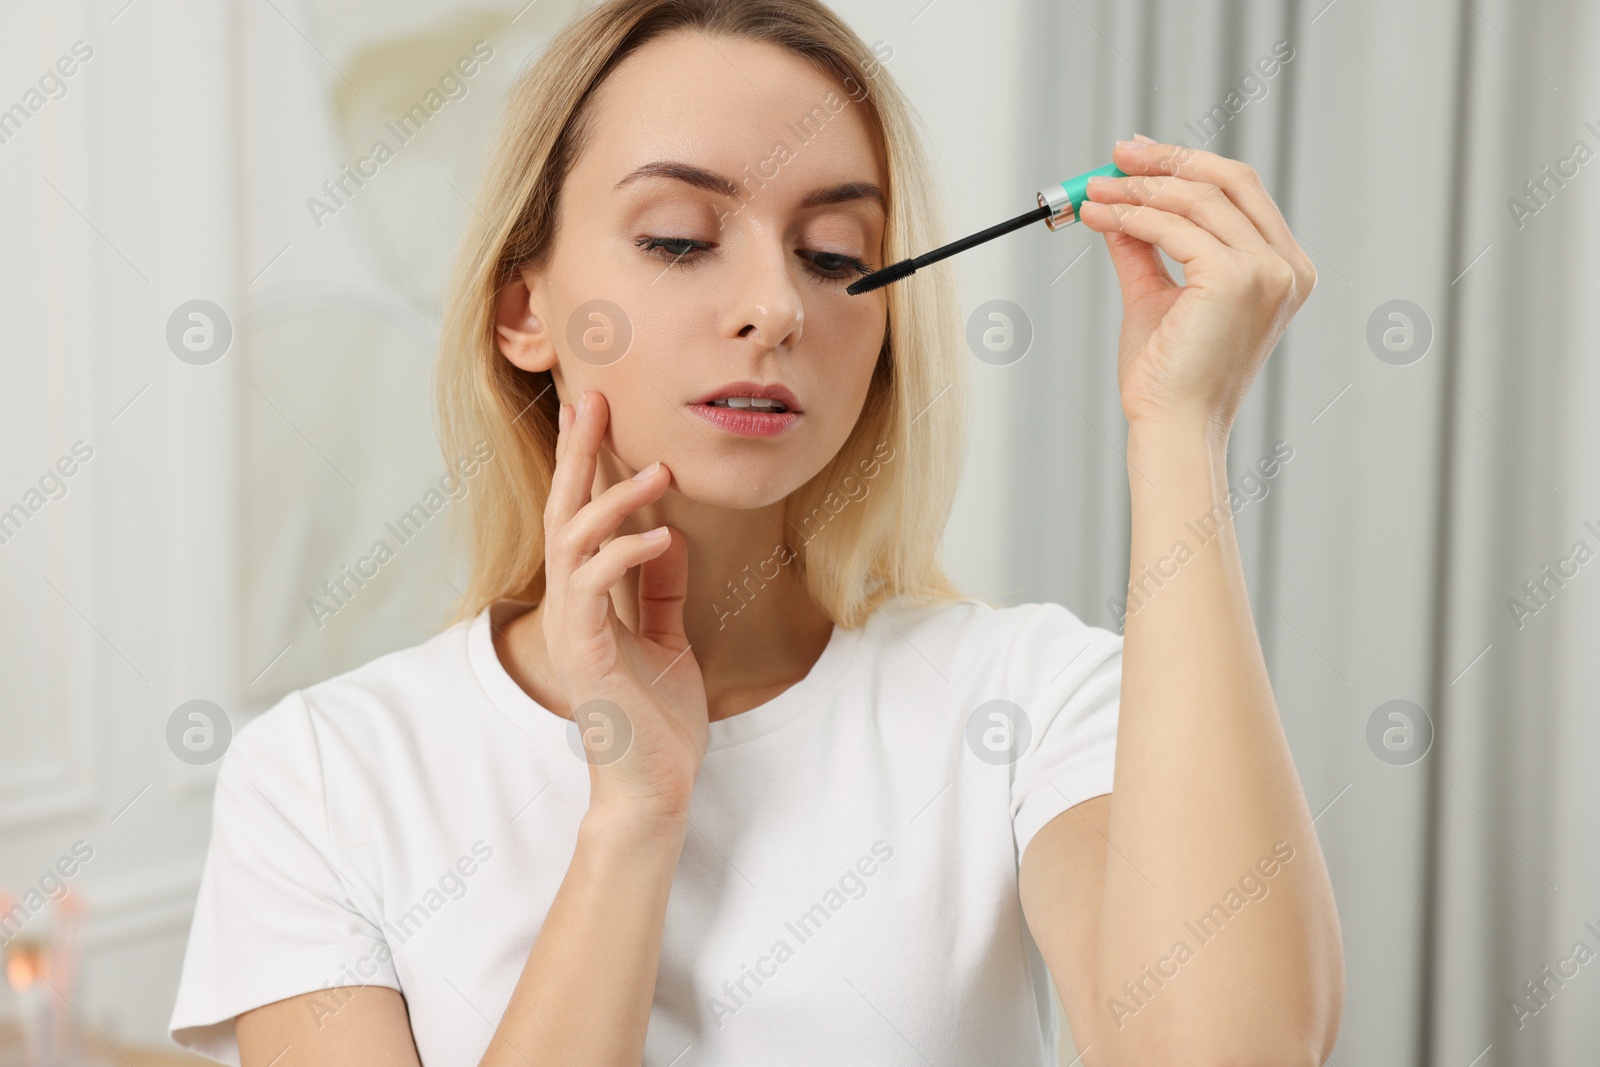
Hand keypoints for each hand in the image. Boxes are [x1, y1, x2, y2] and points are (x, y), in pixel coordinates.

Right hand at [543, 389, 708, 822]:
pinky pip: (595, 587)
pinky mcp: (586, 653)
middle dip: (577, 454)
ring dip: (611, 499)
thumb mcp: (669, 639)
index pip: (579, 516)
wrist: (654, 787)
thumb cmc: (658, 720)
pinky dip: (626, 554)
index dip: (583, 463)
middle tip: (596, 399)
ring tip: (655, 470)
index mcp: (587, 600)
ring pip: (573, 541)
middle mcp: (570, 606)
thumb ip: (660, 589)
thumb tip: (666, 534)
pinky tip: (661, 535)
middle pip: (562, 512)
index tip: (594, 411)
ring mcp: (573, 628)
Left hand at [1077, 135, 1316, 434]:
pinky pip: (1174, 229)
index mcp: (1283, 269)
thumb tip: (1118, 205)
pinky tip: (1101, 217)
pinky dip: (1133, 217)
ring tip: (1094, 193)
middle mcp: (1286, 267)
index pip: (1240, 192)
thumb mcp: (1157, 296)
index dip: (1188, 165)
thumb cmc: (1169, 376)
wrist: (1172, 425)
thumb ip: (1145, 248)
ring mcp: (1267, 271)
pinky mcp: (1235, 279)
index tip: (1138, 156)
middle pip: (1229, 181)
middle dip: (1168, 160)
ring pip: (1195, 201)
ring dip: (1137, 190)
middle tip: (1117, 155)